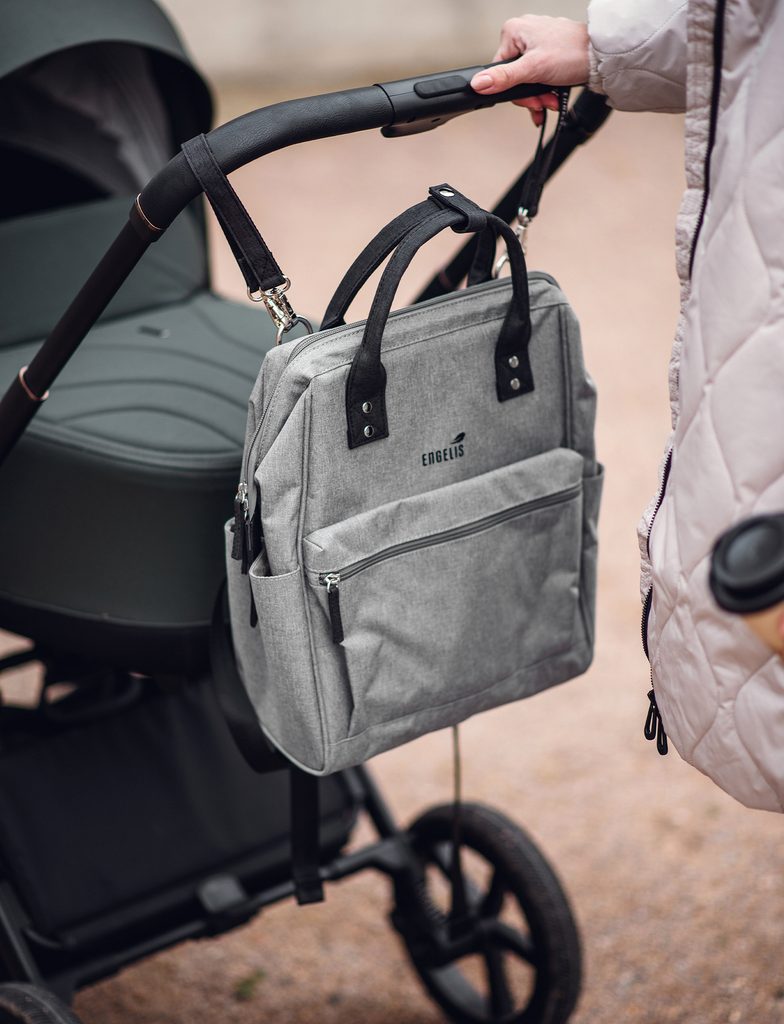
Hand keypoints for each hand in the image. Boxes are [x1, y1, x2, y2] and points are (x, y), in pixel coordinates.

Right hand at [470, 15, 589, 125]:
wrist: (600, 57)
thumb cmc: (572, 53)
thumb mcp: (533, 69)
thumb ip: (504, 78)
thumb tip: (478, 83)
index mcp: (513, 31)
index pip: (499, 71)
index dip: (514, 91)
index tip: (530, 100)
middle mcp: (523, 33)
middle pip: (514, 77)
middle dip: (530, 95)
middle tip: (543, 102)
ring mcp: (536, 42)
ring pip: (527, 79)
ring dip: (539, 96)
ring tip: (551, 101)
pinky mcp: (548, 52)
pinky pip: (538, 75)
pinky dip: (544, 90)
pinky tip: (552, 98)